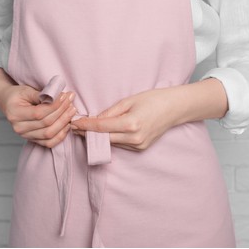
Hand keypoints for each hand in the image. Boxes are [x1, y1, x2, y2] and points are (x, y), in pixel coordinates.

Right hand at [0, 68, 76, 147]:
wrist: (9, 103)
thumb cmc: (18, 95)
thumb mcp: (26, 90)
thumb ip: (40, 94)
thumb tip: (57, 96)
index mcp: (15, 114)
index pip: (39, 113)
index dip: (55, 105)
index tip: (65, 96)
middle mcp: (19, 128)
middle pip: (46, 123)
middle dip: (62, 111)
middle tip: (71, 101)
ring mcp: (25, 136)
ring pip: (49, 134)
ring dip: (64, 122)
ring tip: (72, 110)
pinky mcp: (32, 140)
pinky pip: (49, 143)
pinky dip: (61, 135)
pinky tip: (67, 124)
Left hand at [71, 78, 227, 151]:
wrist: (175, 108)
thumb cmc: (153, 99)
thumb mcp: (129, 100)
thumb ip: (110, 112)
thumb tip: (95, 119)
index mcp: (130, 124)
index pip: (101, 127)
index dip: (85, 125)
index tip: (73, 122)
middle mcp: (134, 138)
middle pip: (103, 139)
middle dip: (88, 134)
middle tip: (74, 127)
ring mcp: (138, 145)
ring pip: (111, 143)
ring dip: (98, 137)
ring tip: (86, 130)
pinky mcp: (141, 148)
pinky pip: (120, 145)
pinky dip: (111, 139)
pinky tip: (104, 133)